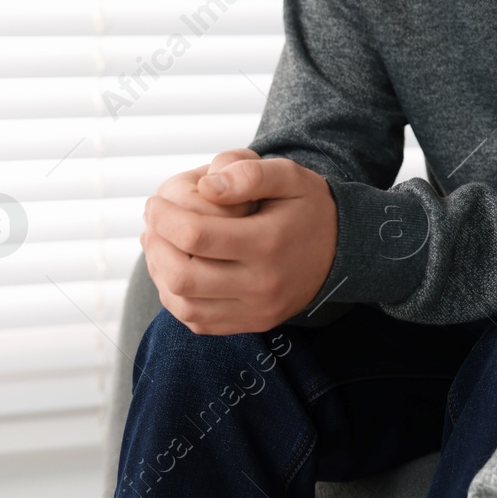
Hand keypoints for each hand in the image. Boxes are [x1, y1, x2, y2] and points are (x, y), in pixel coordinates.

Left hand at [141, 154, 338, 334]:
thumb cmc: (308, 207)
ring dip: (160, 272)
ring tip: (160, 244)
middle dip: (156, 245)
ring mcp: (256, 311)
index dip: (164, 217)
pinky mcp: (250, 324)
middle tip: (153, 223)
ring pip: (183, 304)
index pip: (196, 236)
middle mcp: (262, 285)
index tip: (155, 202)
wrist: (343, 251)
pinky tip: (176, 269)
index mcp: (269, 243)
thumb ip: (249, 173)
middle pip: (182, 275)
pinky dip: (175, 296)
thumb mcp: (289, 176)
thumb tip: (205, 185)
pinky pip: (196, 320)